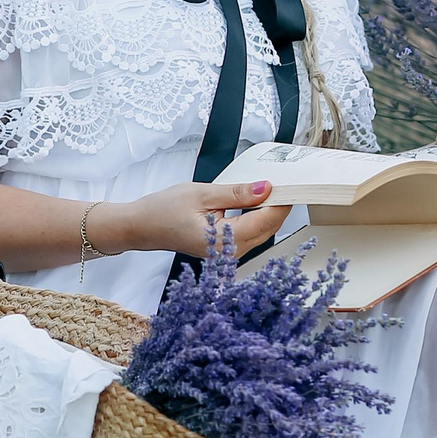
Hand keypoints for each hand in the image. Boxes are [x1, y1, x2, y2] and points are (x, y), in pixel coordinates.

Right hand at [106, 179, 288, 257]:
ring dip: (269, 212)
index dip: (283, 202)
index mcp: (224, 240)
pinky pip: (249, 235)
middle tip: (288, 182)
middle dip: (279, 206)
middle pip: (268, 229)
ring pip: (261, 233)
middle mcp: (229, 254)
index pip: (266, 221)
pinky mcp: (224, 252)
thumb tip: (266, 188)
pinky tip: (257, 203)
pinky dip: (257, 218)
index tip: (296, 184)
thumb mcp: (203, 193)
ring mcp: (227, 255)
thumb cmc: (163, 210)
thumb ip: (237, 193)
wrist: (140, 227)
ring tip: (275, 189)